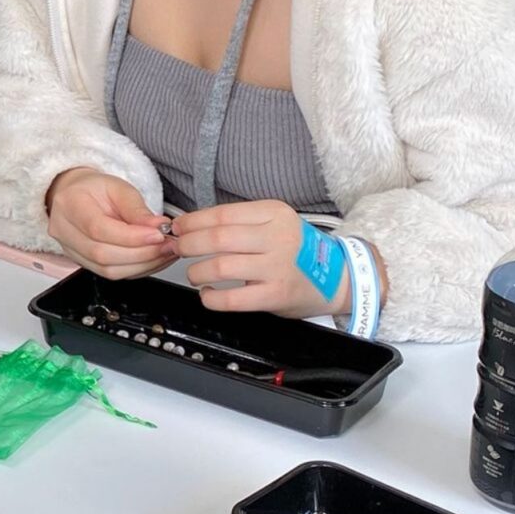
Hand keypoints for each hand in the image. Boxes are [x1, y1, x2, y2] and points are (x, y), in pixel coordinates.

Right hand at [45, 168, 174, 279]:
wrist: (76, 196)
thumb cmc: (94, 189)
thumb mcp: (118, 188)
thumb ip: (137, 209)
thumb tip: (158, 227)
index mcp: (70, 205)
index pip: (98, 229)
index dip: (131, 237)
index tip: (158, 235)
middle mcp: (64, 231)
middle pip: (102, 254)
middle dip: (141, 253)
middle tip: (168, 244)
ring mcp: (70, 251)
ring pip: (107, 270)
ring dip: (142, 265)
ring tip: (164, 252)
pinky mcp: (82, 263)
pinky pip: (111, 274)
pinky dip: (137, 269)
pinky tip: (153, 259)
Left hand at [172, 201, 351, 319]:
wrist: (337, 278)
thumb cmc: (297, 250)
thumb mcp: (273, 224)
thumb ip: (237, 223)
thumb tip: (188, 226)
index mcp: (274, 214)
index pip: (221, 214)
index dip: (191, 222)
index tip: (177, 228)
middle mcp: (277, 237)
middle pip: (217, 238)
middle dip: (188, 245)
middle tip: (179, 250)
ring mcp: (278, 267)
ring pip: (220, 266)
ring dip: (196, 272)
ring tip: (195, 274)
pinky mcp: (276, 295)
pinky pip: (232, 299)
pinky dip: (211, 298)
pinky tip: (208, 295)